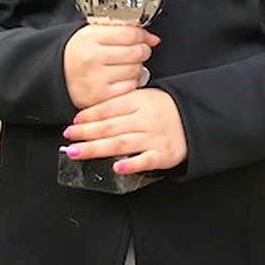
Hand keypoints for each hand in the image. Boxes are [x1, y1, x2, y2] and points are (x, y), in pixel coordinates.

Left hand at [61, 88, 186, 173]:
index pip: (109, 108)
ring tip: (77, 152)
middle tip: (68, 138)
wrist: (196, 119)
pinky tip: (116, 168)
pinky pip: (144, 160)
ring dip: (96, 149)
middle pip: (110, 127)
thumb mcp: (146, 97)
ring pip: (120, 144)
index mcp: (140, 101)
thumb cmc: (166, 109)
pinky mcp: (163, 154)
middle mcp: (146, 119)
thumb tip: (90, 115)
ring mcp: (154, 137)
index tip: (74, 122)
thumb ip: (122, 104)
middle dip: (85, 133)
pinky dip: (130, 164)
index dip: (89, 116)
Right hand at [63, 21, 159, 109]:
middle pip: (136, 51)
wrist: (59, 77)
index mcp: (90, 38)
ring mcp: (96, 79)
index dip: (141, 35)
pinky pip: (130, 87)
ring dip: (136, 68)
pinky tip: (120, 79)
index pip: (130, 33)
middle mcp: (92, 58)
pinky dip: (130, 83)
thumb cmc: (81, 54)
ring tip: (123, 66)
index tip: (141, 38)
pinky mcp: (101, 96)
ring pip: (136, 69)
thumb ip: (123, 30)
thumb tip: (153, 39)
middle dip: (141, 51)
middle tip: (135, 53)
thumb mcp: (95, 34)